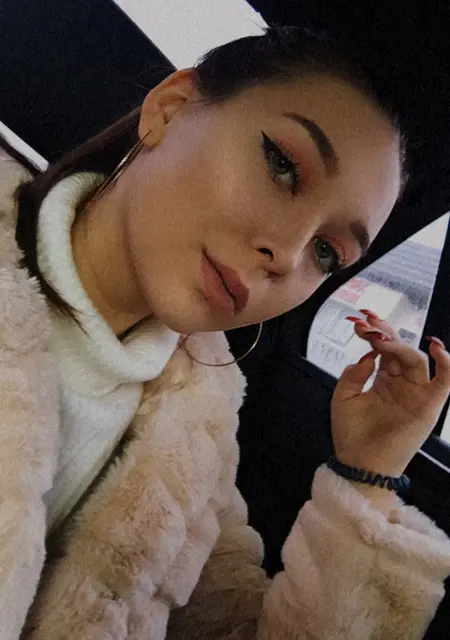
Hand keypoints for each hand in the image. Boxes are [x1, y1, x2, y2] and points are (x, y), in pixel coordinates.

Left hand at [331, 310, 449, 478]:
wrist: (359, 463)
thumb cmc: (351, 434)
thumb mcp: (343, 397)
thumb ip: (354, 374)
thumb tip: (368, 355)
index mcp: (383, 379)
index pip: (385, 349)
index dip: (375, 332)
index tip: (361, 321)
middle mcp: (401, 383)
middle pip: (401, 349)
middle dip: (386, 332)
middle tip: (369, 323)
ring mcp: (416, 393)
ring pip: (417, 360)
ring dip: (400, 345)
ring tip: (381, 340)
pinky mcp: (429, 407)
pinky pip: (444, 382)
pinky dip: (447, 364)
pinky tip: (437, 347)